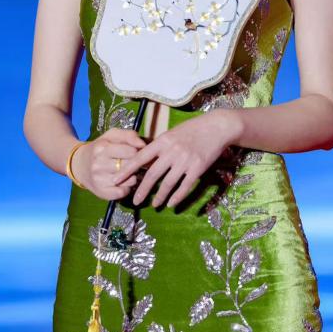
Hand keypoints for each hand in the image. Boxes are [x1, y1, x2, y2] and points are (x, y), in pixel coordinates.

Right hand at [72, 127, 146, 199]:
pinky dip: (127, 188)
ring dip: (133, 177)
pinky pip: (122, 193)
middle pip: (131, 166)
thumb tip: (143, 144)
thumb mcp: (112, 136)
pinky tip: (124, 182)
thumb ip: (129, 135)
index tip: (136, 153)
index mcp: (102, 148)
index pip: (131, 151)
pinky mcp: (101, 192)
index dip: (138, 152)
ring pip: (130, 180)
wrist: (80, 164)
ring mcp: (99, 179)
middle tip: (135, 163)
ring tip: (129, 172)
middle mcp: (99, 164)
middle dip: (137, 165)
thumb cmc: (101, 148)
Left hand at [113, 110, 240, 208]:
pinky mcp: (198, 168)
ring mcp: (185, 160)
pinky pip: (185, 186)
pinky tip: (171, 203)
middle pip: (152, 174)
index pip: (140, 157)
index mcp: (163, 141)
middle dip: (142, 190)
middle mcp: (172, 151)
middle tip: (135, 201)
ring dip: (159, 196)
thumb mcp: (172, 133)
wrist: (216, 127)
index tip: (116, 179)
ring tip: (154, 204)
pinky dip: (177, 196)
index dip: (127, 169)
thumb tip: (145, 159)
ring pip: (168, 183)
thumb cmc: (193, 129)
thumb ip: (159, 146)